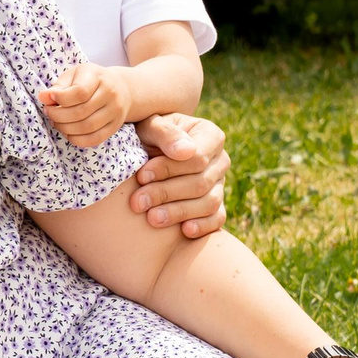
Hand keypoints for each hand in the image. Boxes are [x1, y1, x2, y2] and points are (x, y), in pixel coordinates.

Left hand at [37, 62, 130, 147]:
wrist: (121, 88)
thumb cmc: (91, 80)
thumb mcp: (74, 75)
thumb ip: (58, 86)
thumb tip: (43, 97)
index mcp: (98, 76)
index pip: (80, 92)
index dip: (60, 98)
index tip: (49, 98)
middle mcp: (110, 93)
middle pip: (81, 112)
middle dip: (58, 116)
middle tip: (49, 113)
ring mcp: (115, 111)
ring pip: (87, 127)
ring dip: (66, 128)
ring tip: (57, 123)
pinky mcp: (115, 126)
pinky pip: (95, 139)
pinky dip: (77, 139)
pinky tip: (69, 133)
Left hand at [131, 112, 230, 237]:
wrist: (146, 152)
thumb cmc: (148, 136)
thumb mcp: (151, 126)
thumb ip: (166, 133)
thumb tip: (185, 152)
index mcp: (210, 136)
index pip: (197, 157)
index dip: (169, 169)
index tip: (142, 176)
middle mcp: (220, 161)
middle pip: (200, 183)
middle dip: (166, 194)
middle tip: (138, 203)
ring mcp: (220, 185)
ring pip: (208, 203)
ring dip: (179, 212)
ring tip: (152, 219)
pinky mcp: (216, 206)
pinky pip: (217, 219)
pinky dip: (203, 226)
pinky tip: (184, 231)